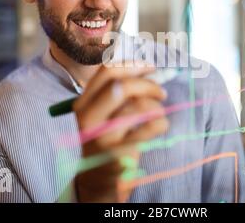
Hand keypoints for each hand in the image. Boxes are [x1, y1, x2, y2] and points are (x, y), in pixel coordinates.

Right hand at [73, 64, 168, 202]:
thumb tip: (155, 71)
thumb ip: (122, 93)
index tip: (152, 68)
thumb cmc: (107, 138)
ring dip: (157, 107)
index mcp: (82, 103)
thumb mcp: (104, 114)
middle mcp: (88, 118)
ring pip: (138, 108)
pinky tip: (160, 126)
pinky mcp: (119, 154)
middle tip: (161, 92)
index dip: (134, 66)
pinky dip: (161, 123)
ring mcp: (102, 138)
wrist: (97, 178)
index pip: (107, 72)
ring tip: (159, 114)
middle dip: (148, 85)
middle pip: (121, 88)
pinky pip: (150, 128)